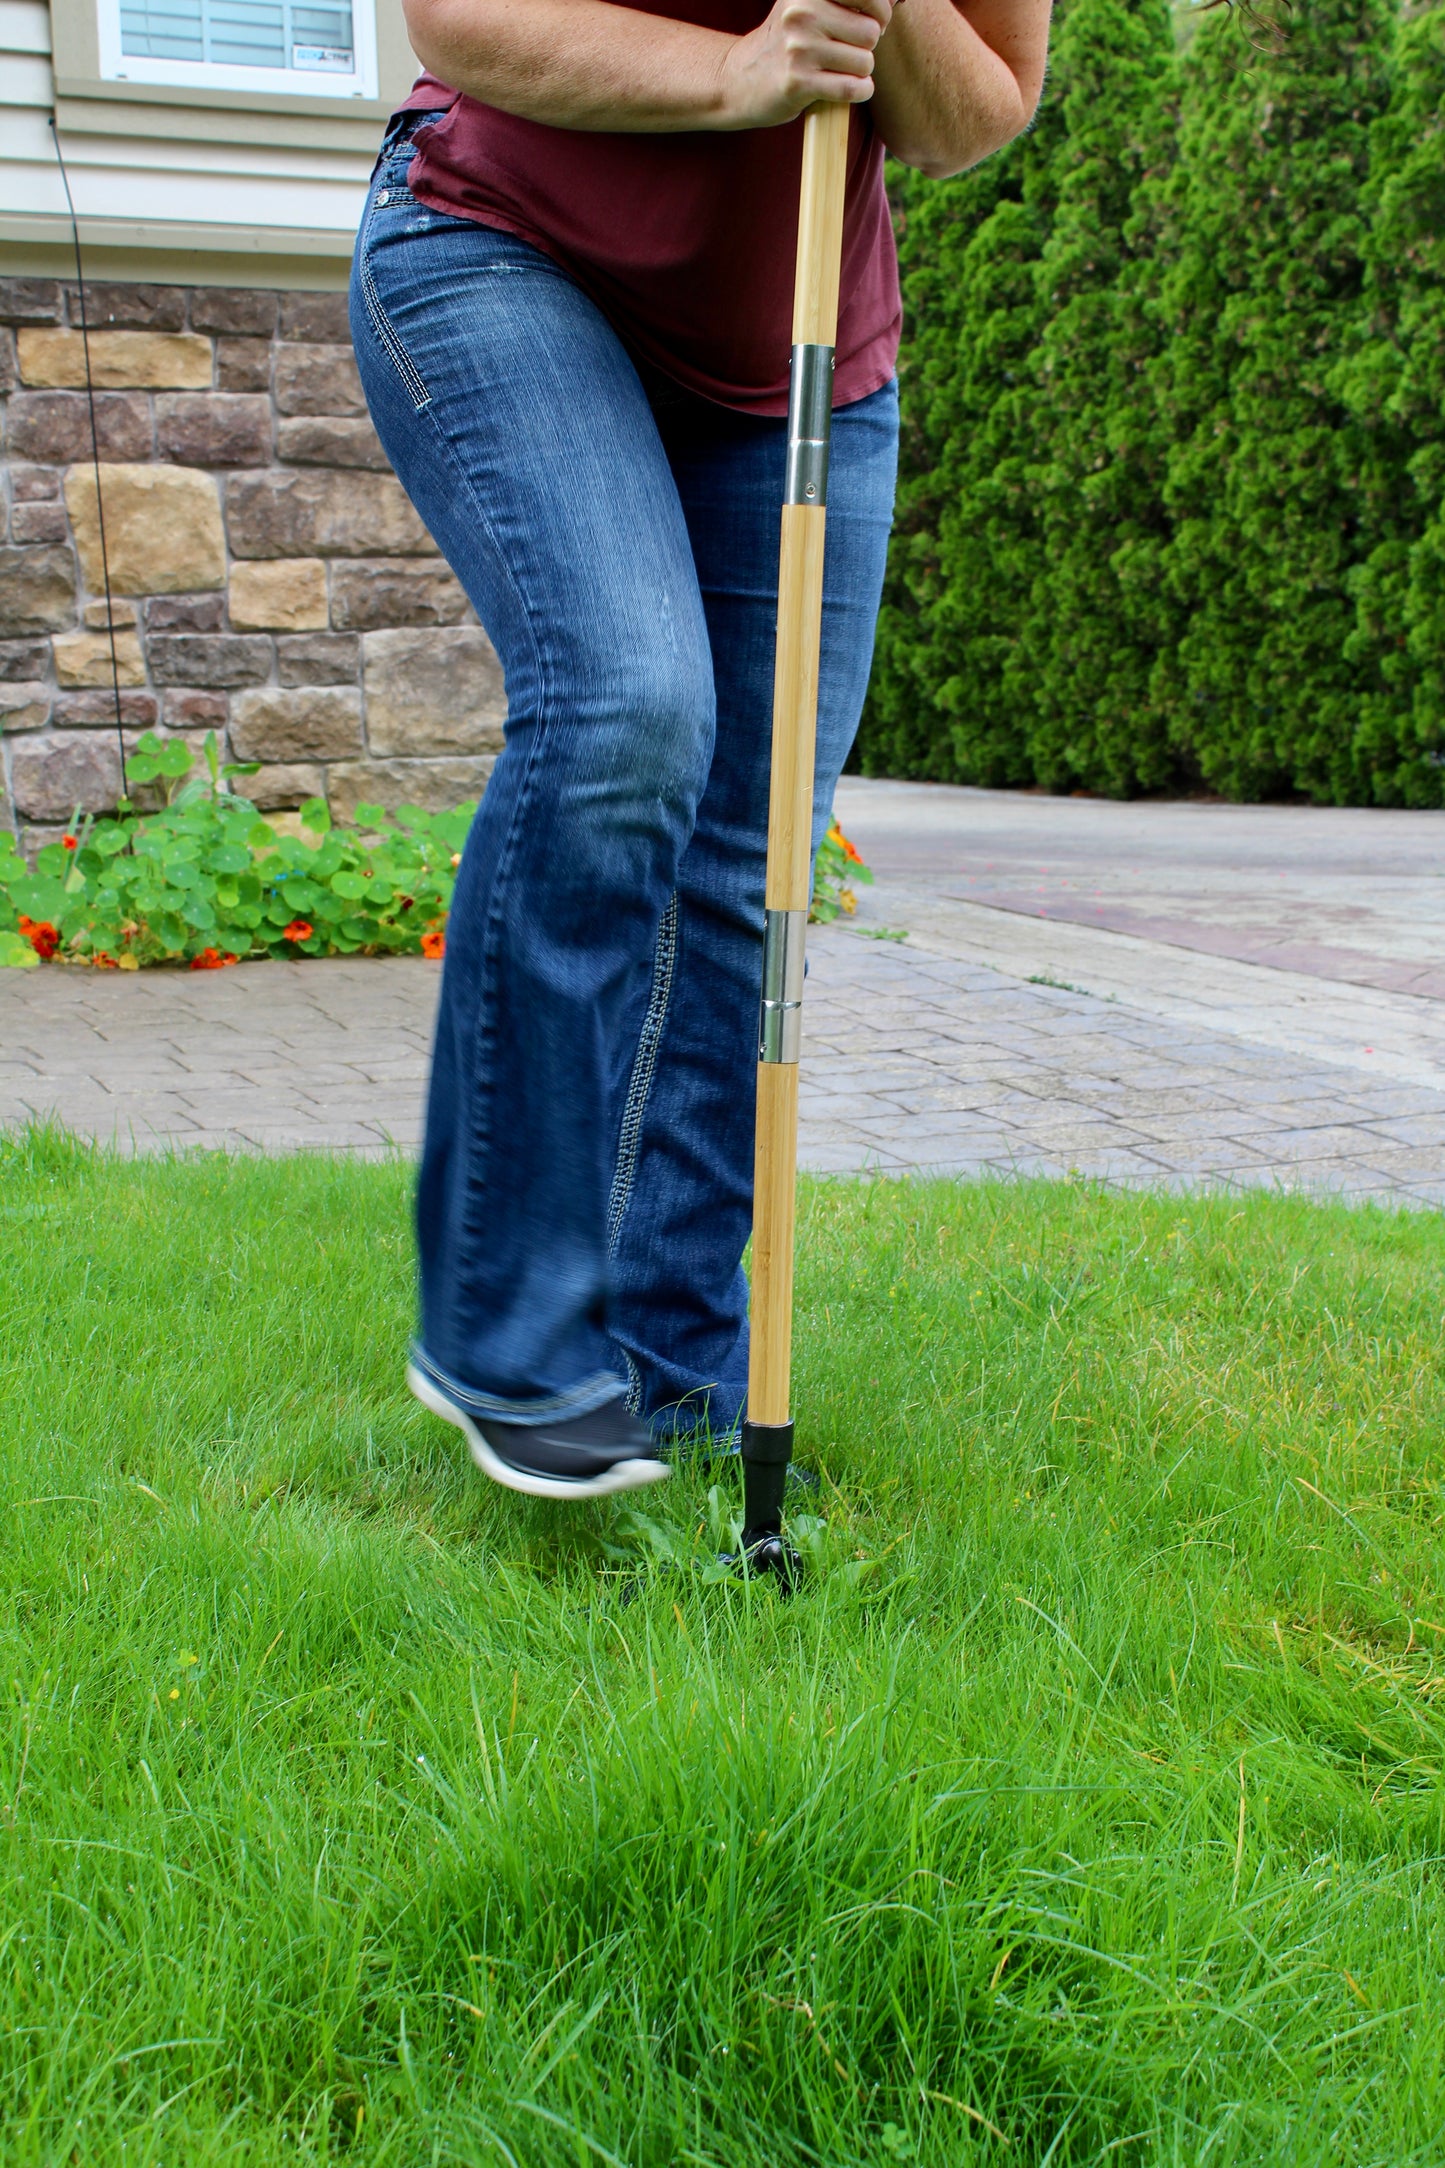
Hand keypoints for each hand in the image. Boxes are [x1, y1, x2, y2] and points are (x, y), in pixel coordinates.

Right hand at [717, 0, 895, 128]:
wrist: (741, 77)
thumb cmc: (788, 41)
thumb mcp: (808, 5)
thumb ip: (847, 1)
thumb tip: (895, 0)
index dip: (880, 12)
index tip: (870, 22)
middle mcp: (802, 12)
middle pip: (871, 32)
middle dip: (867, 47)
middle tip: (847, 51)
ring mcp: (799, 48)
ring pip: (864, 62)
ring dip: (860, 72)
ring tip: (838, 70)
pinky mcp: (798, 82)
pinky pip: (852, 88)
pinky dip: (858, 91)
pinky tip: (847, 88)